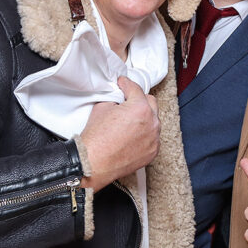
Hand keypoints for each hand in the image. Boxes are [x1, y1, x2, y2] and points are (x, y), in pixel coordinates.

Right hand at [79, 76, 159, 191]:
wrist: (93, 163)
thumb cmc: (96, 139)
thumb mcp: (102, 107)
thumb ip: (115, 98)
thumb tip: (119, 98)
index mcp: (140, 108)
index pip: (136, 89)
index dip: (126, 84)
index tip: (123, 84)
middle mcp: (152, 123)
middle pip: (150, 102)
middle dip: (138, 100)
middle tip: (126, 102)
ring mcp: (154, 138)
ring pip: (153, 121)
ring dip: (143, 118)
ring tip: (128, 122)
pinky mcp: (153, 151)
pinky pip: (152, 137)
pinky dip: (144, 134)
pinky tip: (131, 136)